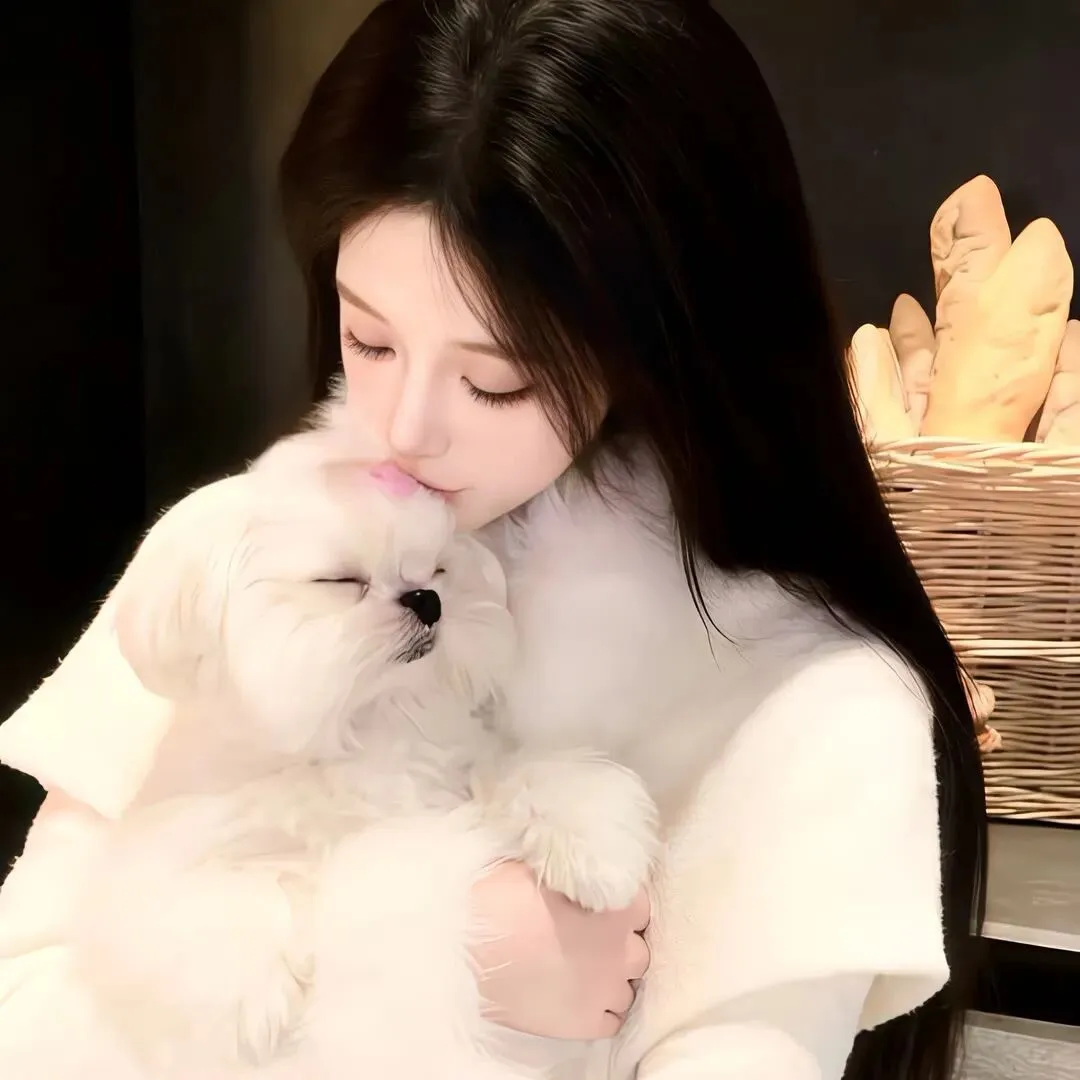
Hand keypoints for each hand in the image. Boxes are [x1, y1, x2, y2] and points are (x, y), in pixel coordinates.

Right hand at [470, 860, 649, 1039]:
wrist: (472, 948)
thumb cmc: (503, 898)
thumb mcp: (544, 869)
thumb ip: (575, 874)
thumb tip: (577, 870)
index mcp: (618, 906)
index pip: (640, 907)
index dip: (618, 907)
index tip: (598, 908)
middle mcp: (623, 950)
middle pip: (637, 950)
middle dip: (618, 945)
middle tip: (587, 940)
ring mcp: (606, 991)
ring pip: (627, 987)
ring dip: (610, 978)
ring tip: (580, 970)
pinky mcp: (586, 1024)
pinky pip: (612, 1019)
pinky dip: (602, 1009)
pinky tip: (577, 996)